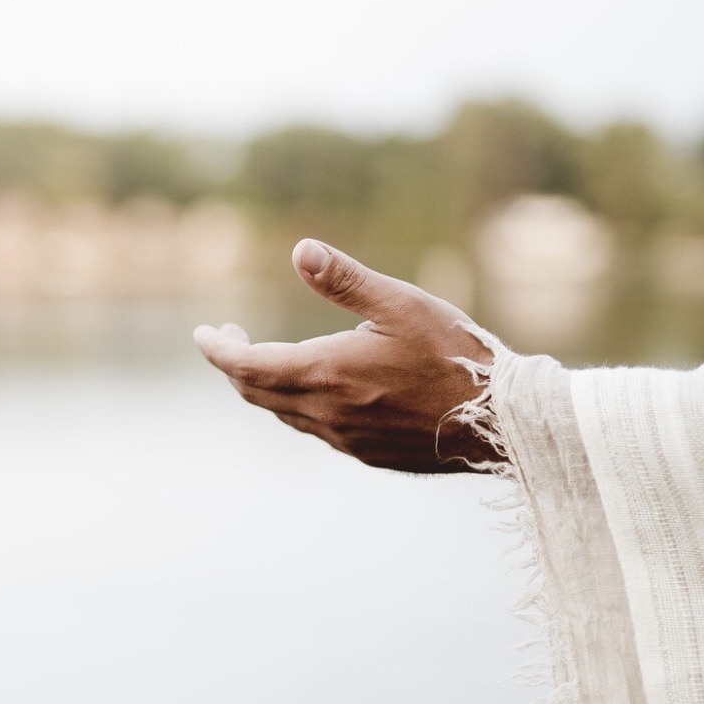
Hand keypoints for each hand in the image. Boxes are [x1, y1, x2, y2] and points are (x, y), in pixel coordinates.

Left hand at [193, 239, 497, 472]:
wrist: (502, 423)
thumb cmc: (456, 356)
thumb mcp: (401, 304)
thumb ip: (345, 280)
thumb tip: (299, 249)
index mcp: (326, 372)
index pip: (245, 367)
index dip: (216, 351)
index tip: (201, 334)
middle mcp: (326, 413)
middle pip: (256, 392)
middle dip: (234, 364)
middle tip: (230, 337)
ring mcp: (345, 439)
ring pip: (283, 413)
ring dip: (264, 385)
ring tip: (267, 356)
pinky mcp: (365, 453)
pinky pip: (313, 429)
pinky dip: (296, 405)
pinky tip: (314, 388)